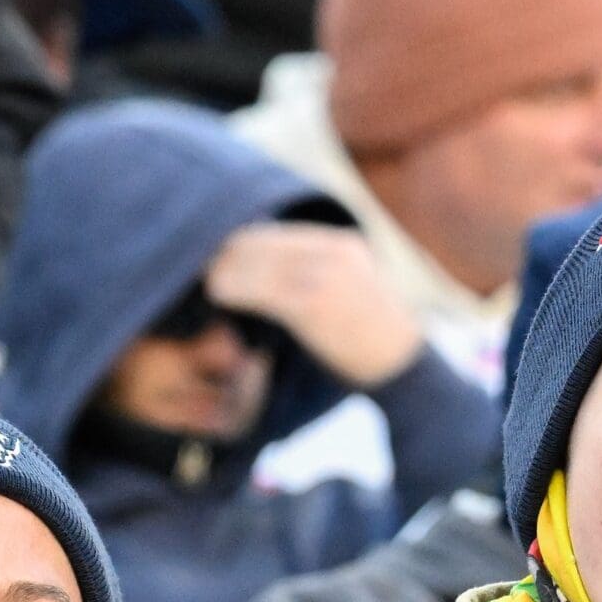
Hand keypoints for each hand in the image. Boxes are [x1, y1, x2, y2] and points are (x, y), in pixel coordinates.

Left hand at [203, 222, 424, 388]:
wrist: (405, 369)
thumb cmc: (373, 342)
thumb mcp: (354, 292)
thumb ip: (318, 274)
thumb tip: (265, 269)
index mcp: (343, 245)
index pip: (276, 232)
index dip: (241, 241)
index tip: (216, 254)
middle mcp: (333, 251)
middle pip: (262, 239)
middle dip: (226, 251)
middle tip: (196, 264)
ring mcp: (324, 274)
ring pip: (254, 259)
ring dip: (222, 268)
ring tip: (202, 281)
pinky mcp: (312, 302)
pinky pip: (259, 286)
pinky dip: (232, 287)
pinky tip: (215, 293)